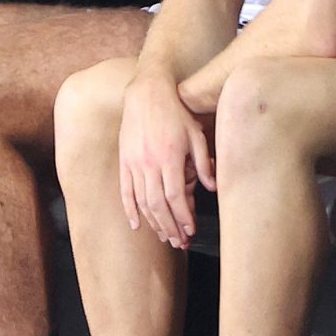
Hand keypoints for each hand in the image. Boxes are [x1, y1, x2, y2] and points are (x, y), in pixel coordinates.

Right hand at [118, 71, 213, 249]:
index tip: (191, 230)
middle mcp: (149, 163)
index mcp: (169, 157)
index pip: (175, 196)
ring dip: (153, 222)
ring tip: (165, 237)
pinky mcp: (124, 161)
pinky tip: (137, 224)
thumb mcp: (196, 134)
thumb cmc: (175, 112)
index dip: (183, 217)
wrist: (146, 92)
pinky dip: (130, 209)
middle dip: (169, 227)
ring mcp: (133, 163)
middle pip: (158, 205)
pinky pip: (125, 190)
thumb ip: (203, 162)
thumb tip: (212, 187)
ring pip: (141, 201)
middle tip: (179, 242)